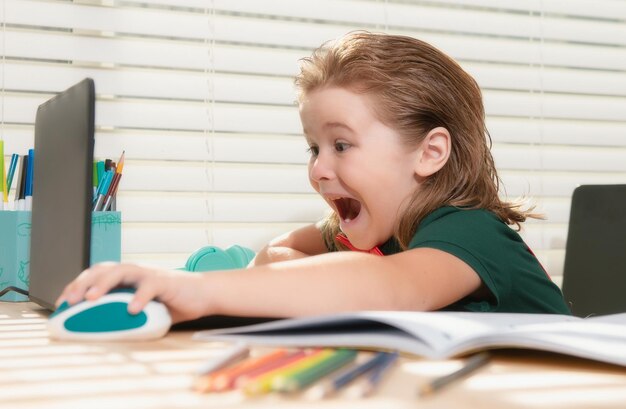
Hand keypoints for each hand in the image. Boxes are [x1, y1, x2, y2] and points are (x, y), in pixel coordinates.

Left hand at [56, 263, 212, 322]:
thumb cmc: (173, 302)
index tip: (61, 303)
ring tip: (92, 298)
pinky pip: (150, 286)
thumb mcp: (145, 309)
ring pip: (122, 270)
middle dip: (83, 283)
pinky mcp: (166, 281)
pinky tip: (131, 309)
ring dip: (104, 283)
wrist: (203, 294)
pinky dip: (139, 297)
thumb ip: (126, 313)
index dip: (76, 285)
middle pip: (104, 269)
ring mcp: (150, 274)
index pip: (96, 275)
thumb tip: (101, 331)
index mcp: (128, 277)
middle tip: (70, 300)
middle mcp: (136, 272)